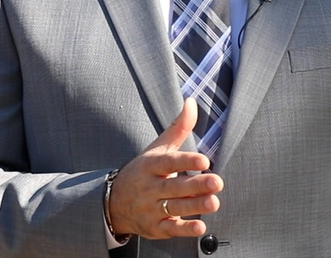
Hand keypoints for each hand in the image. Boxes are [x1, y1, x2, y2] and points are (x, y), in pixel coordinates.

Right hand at [107, 98, 222, 238]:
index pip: (168, 162)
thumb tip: (191, 102)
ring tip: (214, 202)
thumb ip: (178, 128)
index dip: (186, 161)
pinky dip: (184, 229)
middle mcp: (150, 188)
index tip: (204, 160)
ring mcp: (151, 209)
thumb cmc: (143, 172)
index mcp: (150, 166)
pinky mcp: (155, 227)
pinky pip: (170, 229)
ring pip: (174, 208)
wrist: (113, 203)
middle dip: (196, 185)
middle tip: (217, 182)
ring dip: (195, 206)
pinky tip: (200, 227)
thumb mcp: (156, 149)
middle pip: (174, 186)